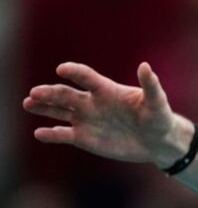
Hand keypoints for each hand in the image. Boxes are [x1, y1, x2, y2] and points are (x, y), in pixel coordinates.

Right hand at [22, 61, 186, 166]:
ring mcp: (86, 120)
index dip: (75, 72)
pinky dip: (51, 134)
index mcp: (107, 90)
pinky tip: (39, 133)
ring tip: (28, 103)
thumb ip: (150, 85)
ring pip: (59, 111)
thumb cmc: (159, 117)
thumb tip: (145, 66)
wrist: (158, 141)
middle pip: (66, 94)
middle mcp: (92, 102)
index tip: (62, 69)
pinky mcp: (84, 138)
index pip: (87, 77)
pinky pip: (63, 134)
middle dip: (50, 92)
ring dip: (43, 107)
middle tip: (35, 93)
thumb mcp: (157, 102)